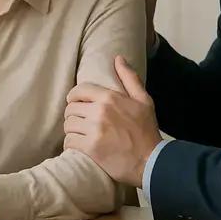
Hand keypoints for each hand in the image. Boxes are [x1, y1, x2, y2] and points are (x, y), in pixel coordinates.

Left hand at [64, 55, 161, 186]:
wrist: (151, 161)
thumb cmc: (147, 130)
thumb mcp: (144, 100)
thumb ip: (129, 78)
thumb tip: (118, 58)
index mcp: (110, 98)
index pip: (79, 90)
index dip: (74, 97)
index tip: (75, 103)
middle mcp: (99, 112)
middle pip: (71, 109)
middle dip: (73, 115)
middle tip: (80, 122)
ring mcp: (94, 130)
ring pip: (68, 125)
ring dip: (72, 130)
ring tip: (79, 134)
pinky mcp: (90, 148)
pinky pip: (69, 142)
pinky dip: (71, 144)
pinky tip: (78, 146)